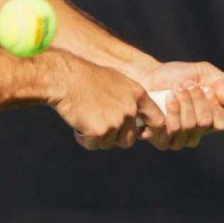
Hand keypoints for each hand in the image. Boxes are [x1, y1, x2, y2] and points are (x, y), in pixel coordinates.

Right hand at [47, 54, 165, 150]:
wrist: (66, 78)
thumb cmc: (87, 77)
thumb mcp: (116, 81)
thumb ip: (129, 100)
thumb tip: (135, 118)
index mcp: (138, 95)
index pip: (157, 121)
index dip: (149, 130)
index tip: (139, 132)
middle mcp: (130, 109)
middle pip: (129, 139)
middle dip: (114, 138)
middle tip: (100, 127)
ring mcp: (115, 121)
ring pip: (109, 143)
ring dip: (97, 137)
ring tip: (85, 120)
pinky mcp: (99, 131)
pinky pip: (93, 145)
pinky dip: (84, 139)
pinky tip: (77, 126)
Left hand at [135, 62, 223, 150]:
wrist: (148, 76)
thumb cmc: (176, 75)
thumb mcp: (203, 72)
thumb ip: (221, 81)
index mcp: (211, 119)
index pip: (221, 123)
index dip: (215, 107)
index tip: (207, 90)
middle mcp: (197, 133)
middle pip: (205, 122)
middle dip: (196, 99)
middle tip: (187, 85)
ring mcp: (180, 139)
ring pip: (189, 125)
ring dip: (183, 102)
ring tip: (176, 88)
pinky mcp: (163, 141)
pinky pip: (173, 129)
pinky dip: (172, 109)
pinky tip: (168, 97)